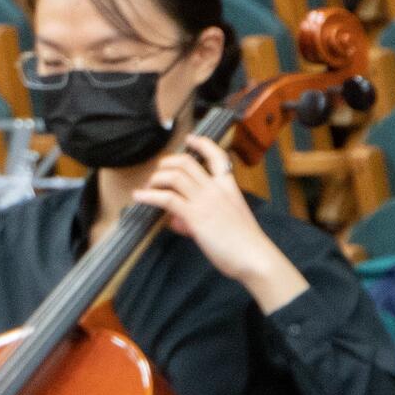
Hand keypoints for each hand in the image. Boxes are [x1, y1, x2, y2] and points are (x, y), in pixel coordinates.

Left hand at [134, 136, 305, 308]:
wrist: (255, 256)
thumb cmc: (246, 243)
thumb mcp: (230, 221)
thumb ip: (205, 215)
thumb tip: (179, 220)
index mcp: (229, 187)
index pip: (217, 156)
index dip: (202, 144)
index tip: (190, 139)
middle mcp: (216, 189)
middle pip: (187, 162)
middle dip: (167, 163)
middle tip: (158, 172)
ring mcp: (205, 201)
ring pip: (175, 176)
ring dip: (156, 178)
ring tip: (148, 186)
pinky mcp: (195, 216)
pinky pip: (167, 199)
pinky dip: (150, 196)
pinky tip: (139, 197)